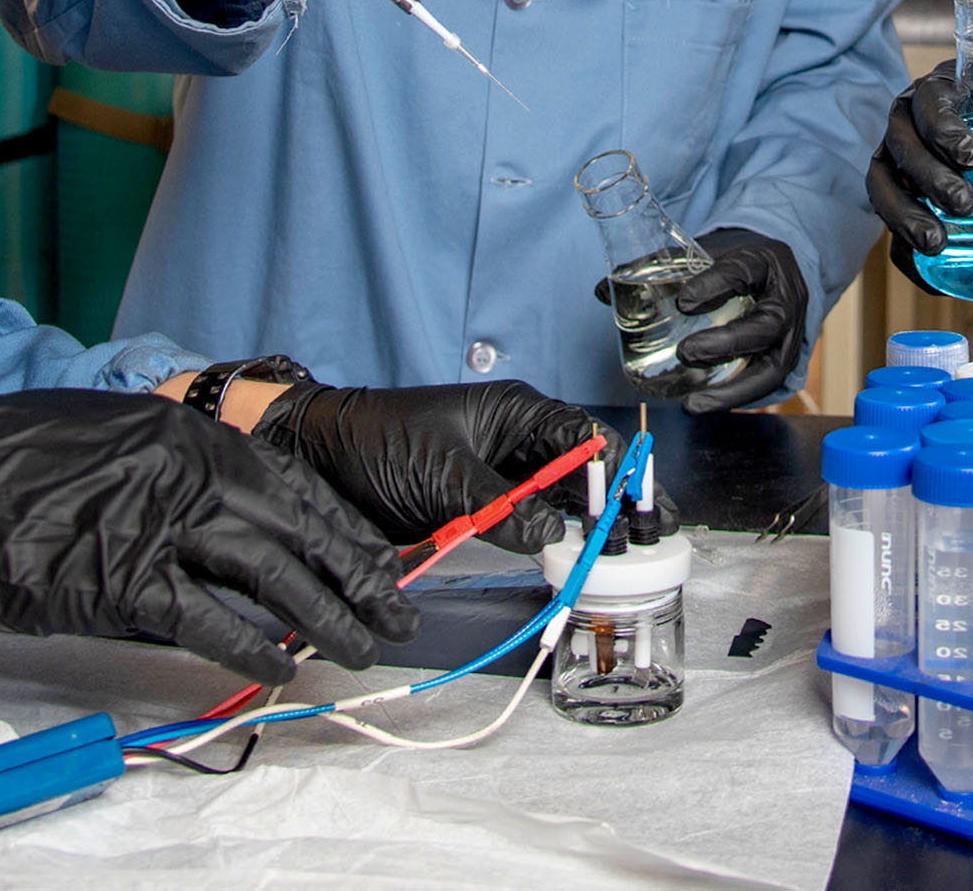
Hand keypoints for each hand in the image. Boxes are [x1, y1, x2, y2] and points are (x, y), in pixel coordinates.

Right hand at [0, 388, 417, 682]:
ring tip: (360, 648)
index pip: (294, 485)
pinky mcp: (121, 581)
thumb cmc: (10, 458)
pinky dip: (252, 647)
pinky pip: (207, 620)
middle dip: (358, 576)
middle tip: (397, 611)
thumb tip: (226, 508)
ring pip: (271, 577)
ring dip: (325, 617)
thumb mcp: (111, 433)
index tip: (380, 560)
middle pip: (299, 531)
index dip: (344, 528)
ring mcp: (157, 526)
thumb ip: (173, 467)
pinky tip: (282, 667)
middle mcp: (186, 472)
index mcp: (187, 434)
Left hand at [255, 379, 619, 553]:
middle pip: (583, 470)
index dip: (616, 471)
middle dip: (618, 499)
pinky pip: (527, 523)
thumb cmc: (377, 441)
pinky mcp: (480, 508)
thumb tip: (549, 535)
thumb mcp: (442, 473)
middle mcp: (515, 443)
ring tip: (626, 551)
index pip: (583, 439)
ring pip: (560, 500)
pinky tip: (574, 558)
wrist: (321, 458)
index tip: (634, 506)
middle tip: (652, 531)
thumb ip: (498, 505)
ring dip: (590, 524)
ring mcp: (499, 477)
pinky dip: (553, 540)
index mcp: (514, 414)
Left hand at [667, 228, 810, 414]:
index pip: (743, 271)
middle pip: (766, 325)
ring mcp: (791, 334)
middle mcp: (785, 300)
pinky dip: (734, 399)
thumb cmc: (737, 264)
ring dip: (731, 390)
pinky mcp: (784, 360)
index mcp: (764, 262)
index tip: (682, 301)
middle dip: (726, 343)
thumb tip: (601, 291)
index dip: (715, 285)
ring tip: (693, 404)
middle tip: (686, 352)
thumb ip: (660, 267)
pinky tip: (703, 406)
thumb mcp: (709, 253)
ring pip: (772, 368)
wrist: (777, 273)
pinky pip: (765, 386)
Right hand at [866, 59, 972, 264]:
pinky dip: (906, 253)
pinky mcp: (910, 205)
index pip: (928, 104)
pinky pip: (896, 229)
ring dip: (903, 217)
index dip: (941, 129)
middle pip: (902, 149)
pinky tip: (933, 275)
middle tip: (964, 204)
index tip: (972, 157)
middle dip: (926, 178)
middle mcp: (911, 126)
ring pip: (884, 189)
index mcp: (940, 92)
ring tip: (936, 244)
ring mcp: (904, 167)